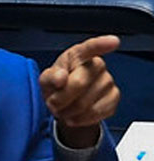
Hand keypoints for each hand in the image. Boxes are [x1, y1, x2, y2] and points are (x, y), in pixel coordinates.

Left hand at [38, 34, 120, 148]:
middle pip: (79, 83)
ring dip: (68, 111)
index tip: (113, 42)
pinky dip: (80, 119)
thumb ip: (50, 76)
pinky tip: (74, 115)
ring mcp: (108, 81)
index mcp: (78, 54)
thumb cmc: (57, 85)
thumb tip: (59, 78)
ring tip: (63, 109)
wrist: (65, 103)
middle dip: (61, 98)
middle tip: (53, 103)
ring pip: (85, 103)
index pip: (91, 47)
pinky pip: (95, 113)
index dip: (102, 44)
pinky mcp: (114, 98)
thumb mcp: (46, 79)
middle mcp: (97, 65)